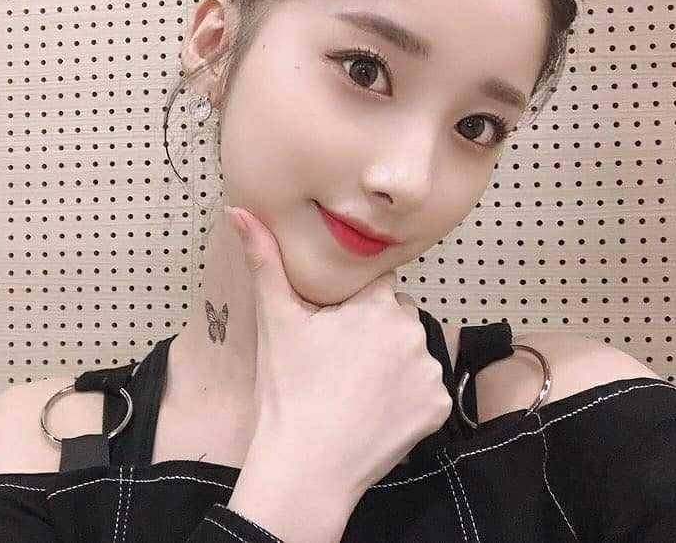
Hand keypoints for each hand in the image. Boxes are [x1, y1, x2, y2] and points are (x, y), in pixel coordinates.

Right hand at [225, 205, 453, 502]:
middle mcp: (413, 330)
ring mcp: (430, 370)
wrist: (307, 466)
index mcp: (377, 303)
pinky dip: (407, 399)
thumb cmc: (288, 390)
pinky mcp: (439, 406)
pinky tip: (375, 411)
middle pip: (394, 319)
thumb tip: (237, 210)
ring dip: (391, 364)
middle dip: (372, 334)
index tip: (330, 336)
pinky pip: (426, 390)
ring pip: (410, 353)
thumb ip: (262, 259)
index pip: (372, 289)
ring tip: (354, 390)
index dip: (350, 310)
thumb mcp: (275, 319)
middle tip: (337, 366)